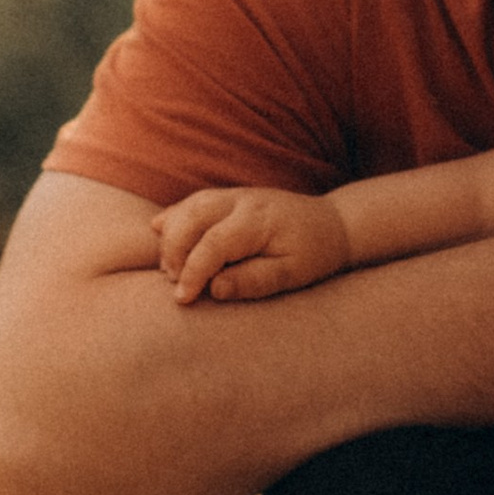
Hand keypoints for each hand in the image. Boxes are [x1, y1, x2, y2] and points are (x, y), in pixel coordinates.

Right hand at [153, 186, 349, 305]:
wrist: (332, 224)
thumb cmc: (314, 254)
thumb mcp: (292, 274)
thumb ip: (254, 281)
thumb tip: (214, 289)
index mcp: (258, 220)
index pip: (213, 244)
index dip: (193, 272)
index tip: (182, 299)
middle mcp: (242, 201)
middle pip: (192, 217)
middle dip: (174, 252)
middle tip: (174, 284)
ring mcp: (234, 195)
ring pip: (189, 206)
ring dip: (171, 235)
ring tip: (170, 268)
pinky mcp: (230, 197)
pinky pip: (194, 201)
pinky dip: (175, 215)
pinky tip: (160, 231)